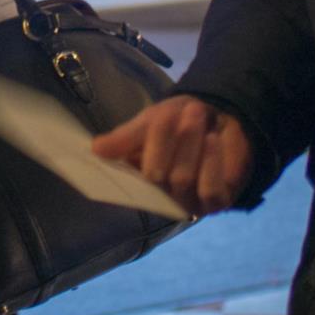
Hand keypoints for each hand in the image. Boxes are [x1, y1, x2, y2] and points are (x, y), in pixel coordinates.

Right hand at [91, 95, 255, 215]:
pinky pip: (209, 190)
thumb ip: (127, 137)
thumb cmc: (179, 124)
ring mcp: (188, 203)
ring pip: (182, 179)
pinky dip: (209, 163)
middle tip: (177, 111)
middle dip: (165, 140)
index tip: (152, 120)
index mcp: (138, 178)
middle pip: (156, 175)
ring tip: (196, 112)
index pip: (127, 174)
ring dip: (189, 143)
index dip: (134, 148)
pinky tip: (212, 139)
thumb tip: (95, 148)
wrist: (219, 121)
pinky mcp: (216, 203)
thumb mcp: (150, 122)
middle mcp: (161, 196)